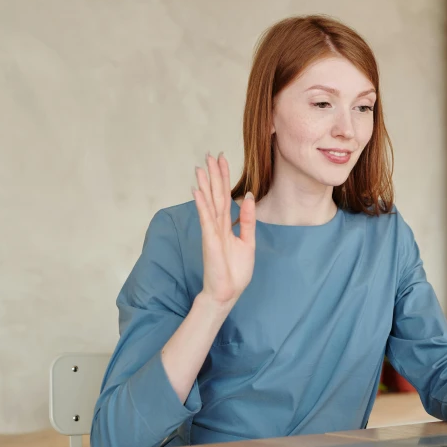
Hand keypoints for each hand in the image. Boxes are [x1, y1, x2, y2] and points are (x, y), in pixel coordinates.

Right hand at [192, 152, 256, 310]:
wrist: (227, 292)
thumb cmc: (235, 270)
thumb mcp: (248, 241)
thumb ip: (247, 220)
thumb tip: (249, 197)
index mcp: (226, 225)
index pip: (224, 196)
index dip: (224, 177)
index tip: (222, 159)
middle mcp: (217, 225)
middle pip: (216, 195)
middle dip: (214, 174)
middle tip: (211, 154)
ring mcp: (212, 232)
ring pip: (209, 203)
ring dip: (205, 185)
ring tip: (201, 167)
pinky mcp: (210, 240)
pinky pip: (206, 219)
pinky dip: (202, 204)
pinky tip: (197, 191)